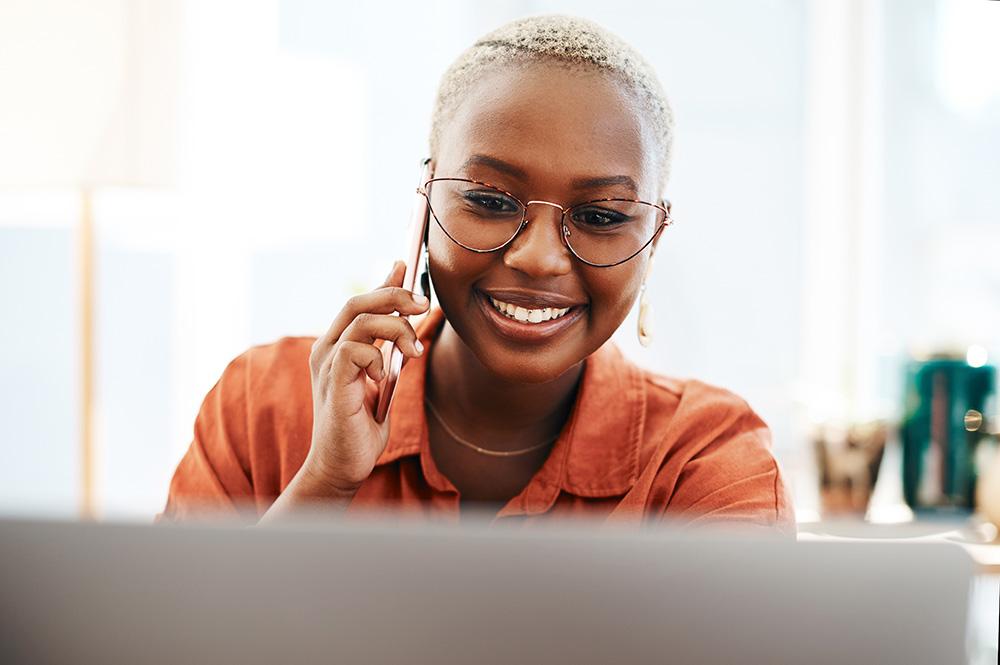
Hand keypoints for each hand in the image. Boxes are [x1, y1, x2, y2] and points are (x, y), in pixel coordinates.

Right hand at [302, 260, 428, 494]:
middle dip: (394, 295)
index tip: (407, 264)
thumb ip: (390, 347)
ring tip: (412, 353)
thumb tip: (407, 318)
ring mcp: (326, 364)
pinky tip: (385, 377)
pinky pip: (355, 350)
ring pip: (361, 320)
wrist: (343, 464)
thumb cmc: (361, 424)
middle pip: (357, 302)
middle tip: (423, 305)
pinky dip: (379, 357)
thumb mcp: (383, 377)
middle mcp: (326, 348)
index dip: (385, 282)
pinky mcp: (332, 382)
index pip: (360, 302)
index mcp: (337, 345)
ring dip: (396, 329)